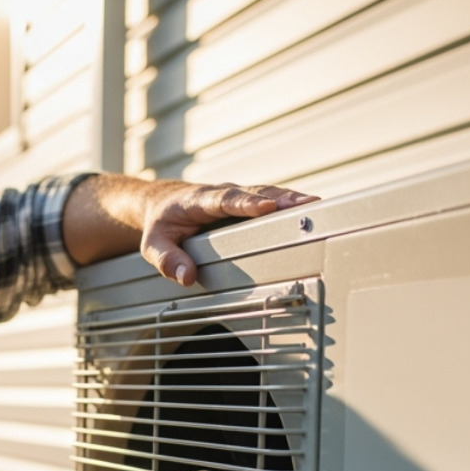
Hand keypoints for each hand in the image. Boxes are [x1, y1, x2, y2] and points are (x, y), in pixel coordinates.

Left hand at [140, 181, 315, 285]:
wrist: (162, 203)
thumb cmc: (160, 224)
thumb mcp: (153, 244)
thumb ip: (167, 260)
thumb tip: (187, 277)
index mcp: (199, 200)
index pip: (225, 200)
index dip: (246, 203)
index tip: (265, 207)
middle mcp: (222, 194)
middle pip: (255, 193)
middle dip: (280, 199)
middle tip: (305, 205)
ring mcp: (238, 196)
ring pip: (268, 194)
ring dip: (291, 200)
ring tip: (316, 207)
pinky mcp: (247, 203)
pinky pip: (270, 200)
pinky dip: (289, 205)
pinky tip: (311, 212)